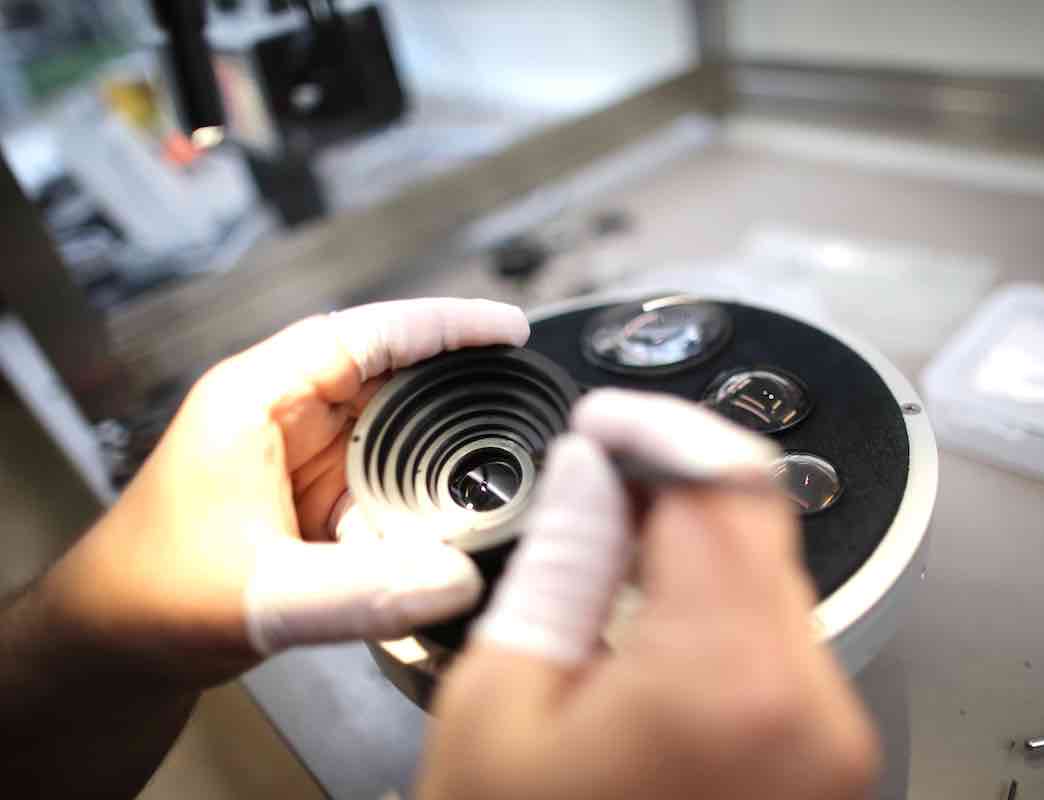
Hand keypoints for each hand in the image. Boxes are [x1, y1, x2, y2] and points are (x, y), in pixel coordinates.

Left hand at [40, 298, 528, 686]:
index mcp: (257, 398)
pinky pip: (386, 480)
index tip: (505, 328)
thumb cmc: (150, 594)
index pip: (364, 334)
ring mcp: (303, 454)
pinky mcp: (316, 495)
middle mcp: (285, 414)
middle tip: (522, 401)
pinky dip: (420, 500)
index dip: (442, 325)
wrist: (116, 643)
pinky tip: (441, 529)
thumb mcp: (260, 594)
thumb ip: (359, 592)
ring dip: (440, 455)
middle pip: (391, 376)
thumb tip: (455, 580)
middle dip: (457, 389)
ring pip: (395, 431)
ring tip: (487, 478)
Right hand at [419, 390, 880, 799]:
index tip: (606, 423)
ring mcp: (835, 744)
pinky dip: (721, 606)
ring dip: (700, 542)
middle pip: (762, 525)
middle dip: (678, 483)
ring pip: (776, 578)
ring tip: (616, 546)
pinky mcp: (830, 766)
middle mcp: (812, 709)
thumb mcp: (501, 708)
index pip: (720, 484)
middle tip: (600, 478)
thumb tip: (592, 474)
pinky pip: (783, 643)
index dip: (657, 430)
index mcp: (728, 681)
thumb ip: (562, 565)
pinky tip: (657, 616)